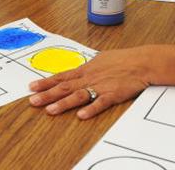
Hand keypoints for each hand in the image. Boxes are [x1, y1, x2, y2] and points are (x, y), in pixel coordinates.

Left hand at [28, 46, 151, 119]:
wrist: (142, 62)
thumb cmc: (124, 59)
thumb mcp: (101, 59)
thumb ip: (89, 66)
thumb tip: (80, 69)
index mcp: (86, 69)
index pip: (62, 76)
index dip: (46, 82)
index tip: (32, 87)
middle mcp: (90, 78)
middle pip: (65, 87)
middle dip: (47, 94)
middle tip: (32, 101)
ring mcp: (101, 86)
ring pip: (78, 95)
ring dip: (63, 103)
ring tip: (50, 110)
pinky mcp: (113, 94)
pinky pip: (100, 103)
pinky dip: (91, 109)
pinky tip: (81, 115)